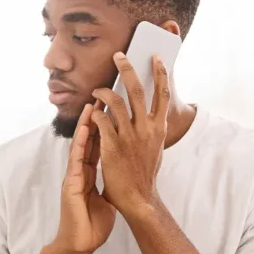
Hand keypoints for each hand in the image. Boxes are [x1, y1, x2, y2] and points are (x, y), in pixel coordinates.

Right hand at [54, 102, 116, 253]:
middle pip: (88, 141)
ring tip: (91, 106)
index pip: (96, 148)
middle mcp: (80, 172)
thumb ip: (108, 188)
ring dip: (85, 126)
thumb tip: (120, 181)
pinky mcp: (71, 183)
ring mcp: (74, 176)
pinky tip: (85, 129)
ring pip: (80, 145)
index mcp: (88, 176)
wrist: (79, 244)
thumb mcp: (104, 202)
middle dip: (94, 120)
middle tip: (101, 99)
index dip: (102, 129)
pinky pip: (76, 159)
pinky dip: (80, 143)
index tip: (109, 112)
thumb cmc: (92, 226)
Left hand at [91, 53, 170, 217]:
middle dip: (127, 69)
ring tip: (97, 88)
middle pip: (137, 89)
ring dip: (104, 91)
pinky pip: (101, 120)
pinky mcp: (112, 145)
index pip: (163, 93)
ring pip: (116, 101)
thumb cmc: (145, 174)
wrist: (138, 198)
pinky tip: (90, 111)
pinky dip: (95, 112)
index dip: (160, 73)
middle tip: (119, 55)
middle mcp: (146, 128)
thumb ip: (154, 130)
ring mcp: (129, 135)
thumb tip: (155, 118)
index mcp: (159, 128)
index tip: (156, 58)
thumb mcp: (156, 148)